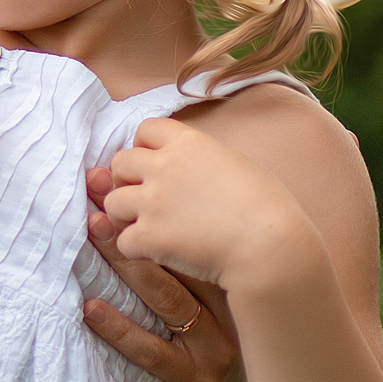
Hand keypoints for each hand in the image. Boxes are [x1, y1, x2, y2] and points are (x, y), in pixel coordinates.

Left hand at [82, 166, 247, 381]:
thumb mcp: (205, 293)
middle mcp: (233, 315)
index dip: (153, 207)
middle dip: (132, 226)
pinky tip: (89, 306)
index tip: (114, 177)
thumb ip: (183, 249)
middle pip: (180, 261)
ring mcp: (215, 352)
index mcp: (237, 286)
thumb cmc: (200, 335)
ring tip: (92, 232)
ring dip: (124, 263)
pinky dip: (117, 327)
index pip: (194, 239)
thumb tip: (130, 189)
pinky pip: (150, 350)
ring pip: (167, 300)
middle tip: (96, 193)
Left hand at [97, 118, 315, 289]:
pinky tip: (157, 252)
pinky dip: (136, 249)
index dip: (145, 147)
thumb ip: (202, 158)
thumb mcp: (237, 164)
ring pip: (112, 202)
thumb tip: (188, 163)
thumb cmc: (268, 208)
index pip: (146, 129)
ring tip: (148, 227)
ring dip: (125, 216)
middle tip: (146, 199)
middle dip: (128, 180)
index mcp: (188, 144)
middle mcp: (163, 167)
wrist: (270, 247)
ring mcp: (153, 201)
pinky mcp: (149, 236)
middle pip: (120, 163)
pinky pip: (123, 241)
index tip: (155, 165)